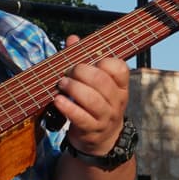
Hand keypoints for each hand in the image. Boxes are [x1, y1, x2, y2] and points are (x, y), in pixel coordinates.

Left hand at [53, 34, 129, 155]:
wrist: (101, 140)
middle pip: (101, 81)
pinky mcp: (92, 130)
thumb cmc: (95, 106)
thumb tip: (72, 39)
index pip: (118, 68)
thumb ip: (84, 61)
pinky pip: (81, 117)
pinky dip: (68, 107)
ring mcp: (106, 117)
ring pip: (92, 99)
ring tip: (61, 84)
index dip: (101, 61)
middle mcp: (117, 101)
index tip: (87, 62)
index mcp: (120, 86)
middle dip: (81, 72)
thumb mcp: (95, 86)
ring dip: (73, 88)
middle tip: (68, 73)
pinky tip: (58, 100)